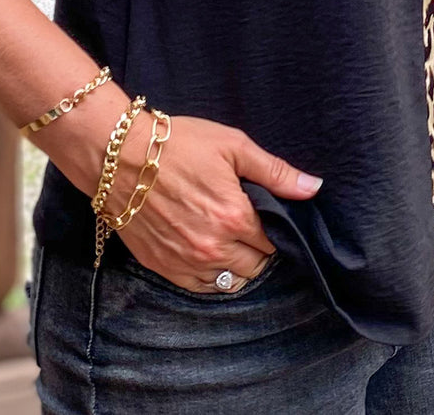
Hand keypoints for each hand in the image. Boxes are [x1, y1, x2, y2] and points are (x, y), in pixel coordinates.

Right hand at [106, 114, 321, 290]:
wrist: (119, 156)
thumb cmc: (177, 144)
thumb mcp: (232, 145)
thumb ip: (275, 171)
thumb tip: (314, 188)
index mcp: (235, 217)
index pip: (274, 242)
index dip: (273, 228)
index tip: (264, 215)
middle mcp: (214, 248)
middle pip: (255, 266)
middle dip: (257, 248)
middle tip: (247, 225)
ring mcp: (187, 262)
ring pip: (230, 282)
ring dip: (236, 265)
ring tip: (228, 239)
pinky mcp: (163, 268)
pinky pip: (201, 288)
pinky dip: (211, 276)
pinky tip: (207, 252)